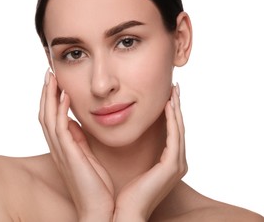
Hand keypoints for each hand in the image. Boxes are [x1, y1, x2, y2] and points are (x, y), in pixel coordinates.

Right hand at [38, 70, 113, 220]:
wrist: (100, 209)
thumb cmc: (96, 185)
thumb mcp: (87, 156)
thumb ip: (78, 139)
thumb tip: (74, 122)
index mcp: (62, 147)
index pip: (51, 117)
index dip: (51, 99)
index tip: (55, 81)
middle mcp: (57, 147)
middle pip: (45, 114)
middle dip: (46, 93)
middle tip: (49, 72)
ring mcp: (61, 151)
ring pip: (48, 117)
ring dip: (49, 96)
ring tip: (52, 77)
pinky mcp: (69, 155)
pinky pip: (60, 128)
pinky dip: (60, 110)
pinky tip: (65, 95)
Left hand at [114, 84, 186, 220]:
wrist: (122, 212)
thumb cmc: (123, 191)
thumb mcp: (129, 163)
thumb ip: (130, 146)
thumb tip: (118, 126)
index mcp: (167, 163)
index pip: (171, 132)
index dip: (170, 113)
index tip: (166, 96)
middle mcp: (177, 163)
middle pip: (178, 128)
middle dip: (176, 107)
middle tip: (174, 87)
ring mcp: (177, 165)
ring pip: (178, 129)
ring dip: (177, 109)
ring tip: (173, 91)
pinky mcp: (172, 166)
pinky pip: (174, 137)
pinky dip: (172, 120)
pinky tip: (169, 106)